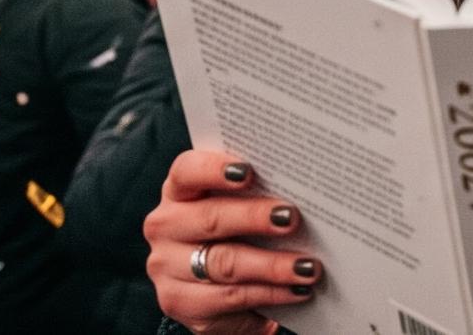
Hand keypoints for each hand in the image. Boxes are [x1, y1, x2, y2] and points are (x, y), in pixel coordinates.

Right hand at [144, 150, 322, 332]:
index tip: (248, 171)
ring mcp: (167, 267)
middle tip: (292, 218)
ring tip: (307, 267)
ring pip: (223, 264)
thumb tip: (303, 188)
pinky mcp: (179, 302)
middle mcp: (165, 226)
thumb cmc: (233, 232)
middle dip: (254, 218)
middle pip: (209, 219)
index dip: (214, 170)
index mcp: (178, 191)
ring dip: (271, 266)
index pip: (187, 172)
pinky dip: (269, 294)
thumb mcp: (238, 207)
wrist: (214, 290)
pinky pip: (229, 298)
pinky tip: (296, 290)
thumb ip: (256, 194)